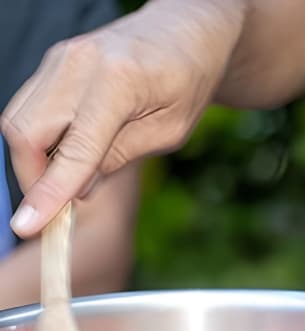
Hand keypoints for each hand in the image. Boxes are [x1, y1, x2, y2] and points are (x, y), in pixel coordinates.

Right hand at [0, 0, 245, 237]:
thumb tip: (78, 188)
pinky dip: (41, 141)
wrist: (187, 32)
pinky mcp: (54, 62)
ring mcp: (60, 58)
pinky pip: (30, 109)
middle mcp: (77, 63)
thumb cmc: (188, 82)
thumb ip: (121, 157)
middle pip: (25, 132)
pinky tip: (70, 155)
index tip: (30, 227)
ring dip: (36, 161)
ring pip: (18, 121)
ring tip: (73, 181)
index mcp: (117, 83)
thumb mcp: (169, 132)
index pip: (74, 150)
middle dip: (35, 179)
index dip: (50, 193)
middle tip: (60, 210)